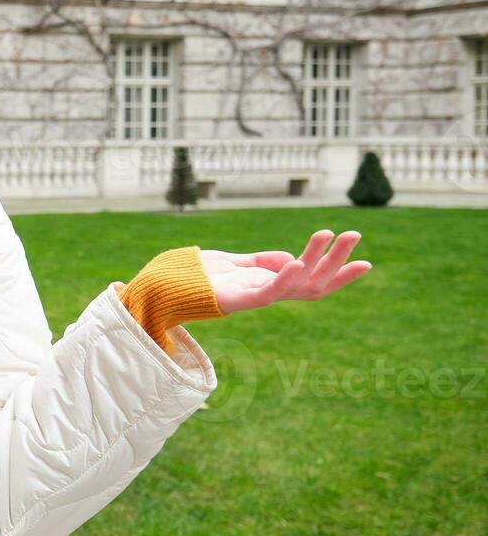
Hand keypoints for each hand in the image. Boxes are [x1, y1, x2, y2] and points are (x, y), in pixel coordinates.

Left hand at [200, 229, 371, 315]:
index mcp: (273, 285)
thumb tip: (294, 260)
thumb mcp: (239, 263)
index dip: (339, 273)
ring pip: (298, 284)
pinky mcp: (241, 299)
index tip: (365, 261)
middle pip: (314, 281)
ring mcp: (258, 298)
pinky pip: (268, 291)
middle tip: (355, 235)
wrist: (171, 284)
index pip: (314, 281)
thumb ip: (265, 262)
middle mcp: (270, 294)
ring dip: (317, 259)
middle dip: (337, 260)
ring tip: (332, 235)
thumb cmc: (202, 276)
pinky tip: (297, 262)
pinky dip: (284, 278)